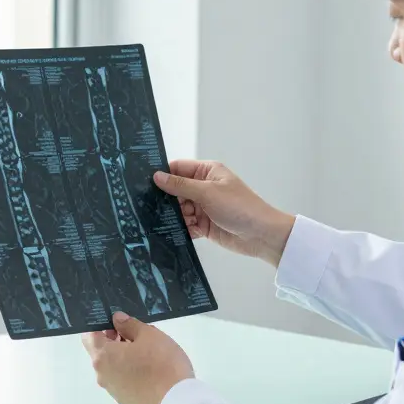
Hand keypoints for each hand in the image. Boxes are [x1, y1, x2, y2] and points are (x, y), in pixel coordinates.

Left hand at [82, 312, 194, 403]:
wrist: (177, 400)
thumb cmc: (161, 362)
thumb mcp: (149, 334)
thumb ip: (129, 324)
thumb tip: (116, 319)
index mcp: (102, 356)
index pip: (89, 335)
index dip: (100, 324)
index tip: (116, 320)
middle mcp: (102, 374)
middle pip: (100, 351)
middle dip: (113, 339)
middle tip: (134, 333)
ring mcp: (112, 389)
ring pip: (111, 366)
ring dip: (122, 355)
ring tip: (144, 350)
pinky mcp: (124, 399)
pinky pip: (121, 379)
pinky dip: (128, 370)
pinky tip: (147, 367)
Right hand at [154, 159, 295, 265]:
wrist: (261, 235)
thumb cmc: (239, 207)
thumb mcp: (208, 192)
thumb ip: (181, 185)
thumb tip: (157, 176)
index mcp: (207, 172)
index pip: (178, 168)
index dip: (162, 174)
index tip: (143, 182)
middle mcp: (204, 188)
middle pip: (175, 190)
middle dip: (165, 199)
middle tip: (145, 205)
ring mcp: (203, 207)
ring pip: (179, 209)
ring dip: (171, 216)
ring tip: (158, 221)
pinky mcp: (204, 225)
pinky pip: (186, 225)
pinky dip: (180, 228)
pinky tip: (169, 232)